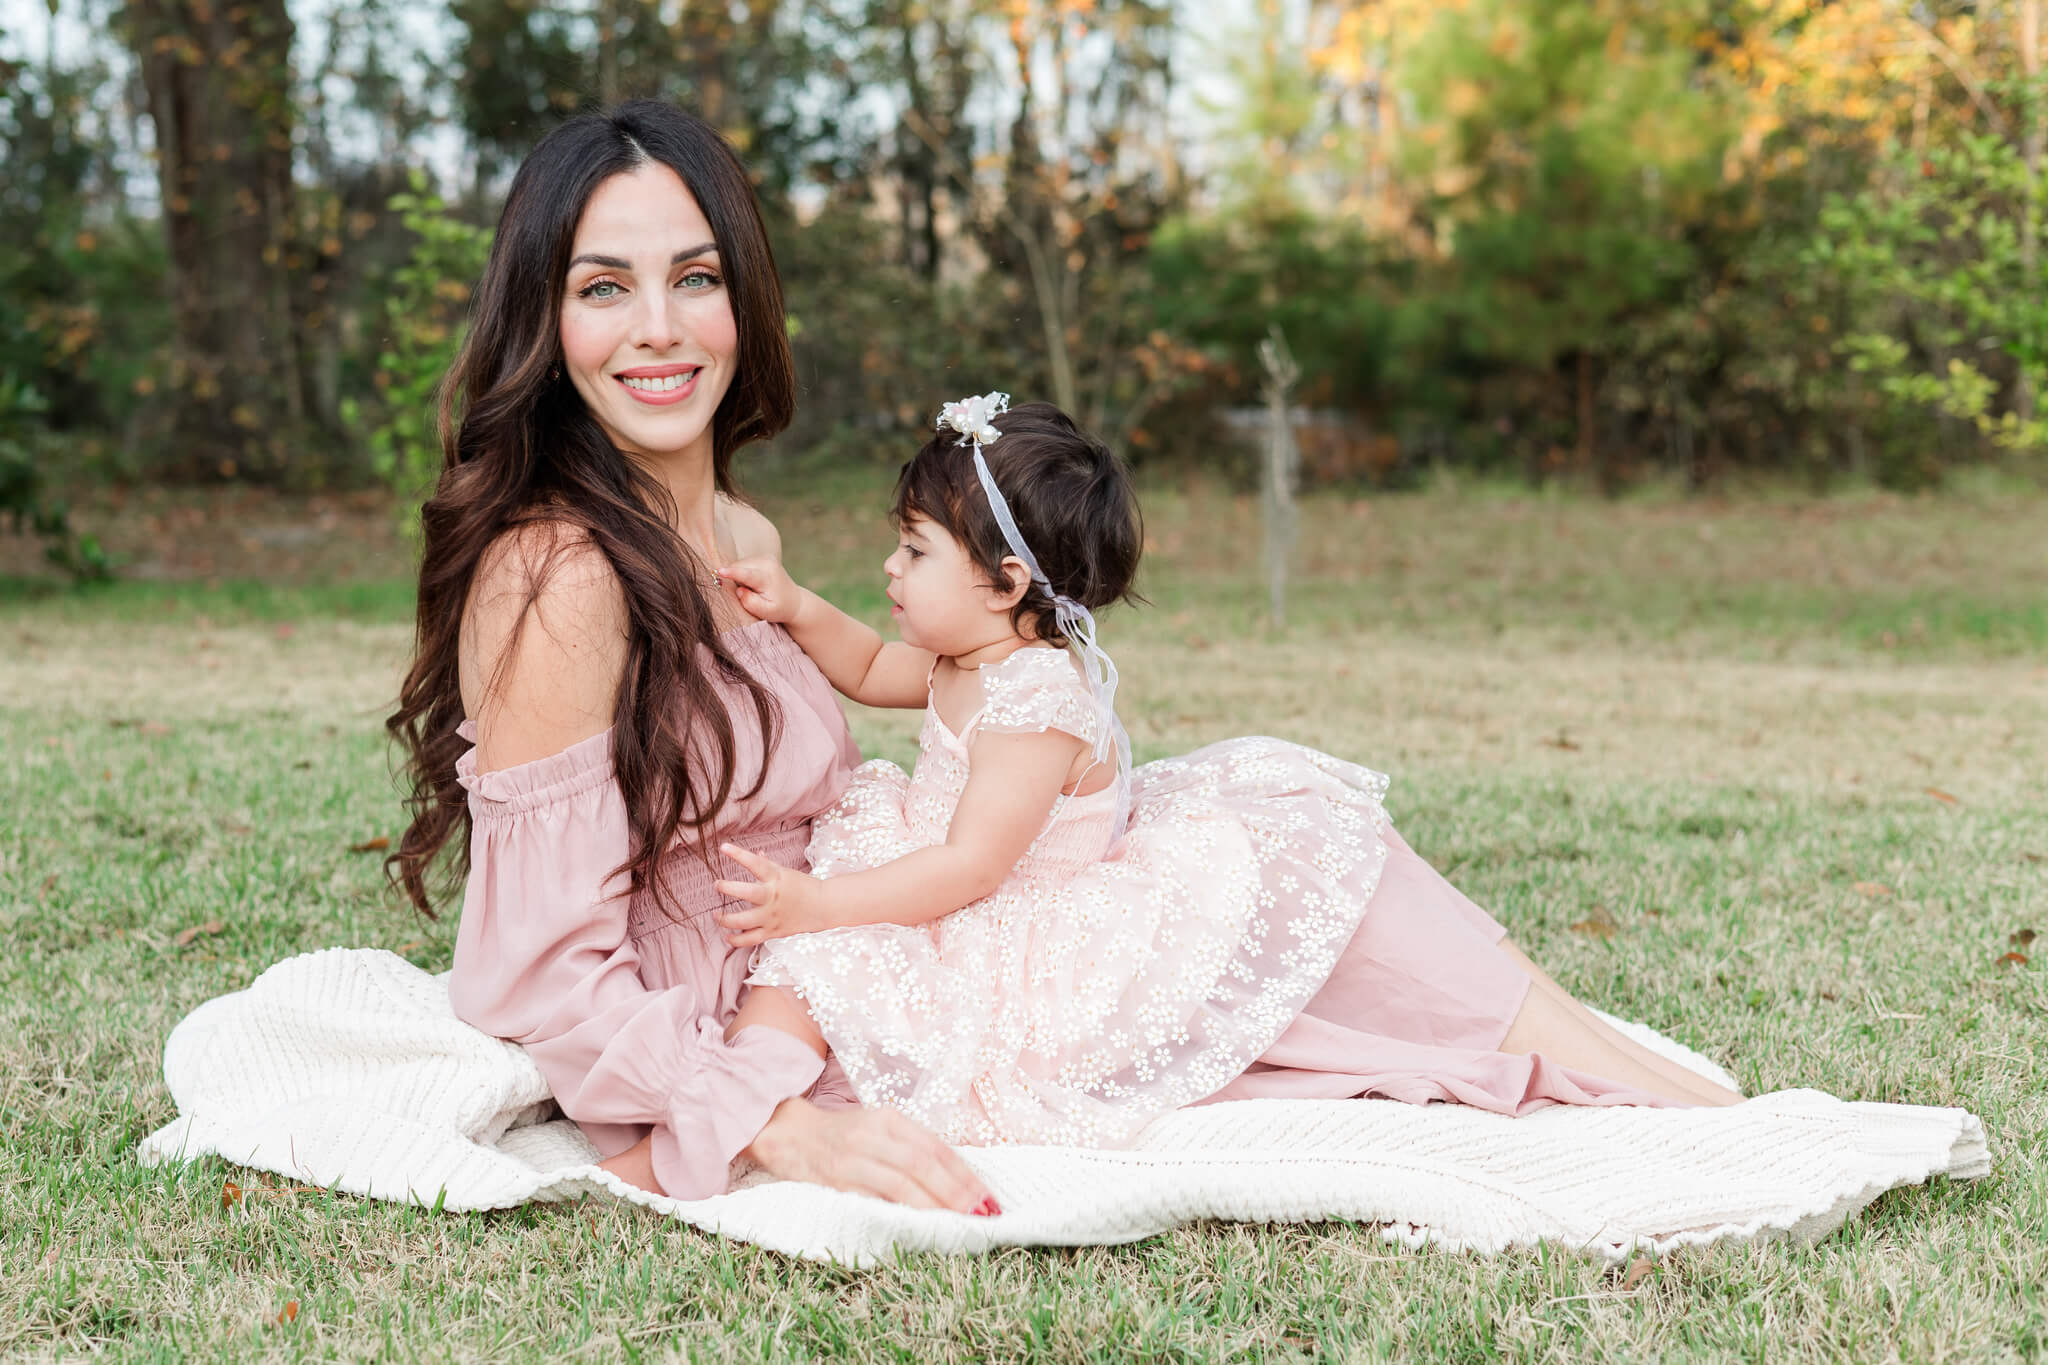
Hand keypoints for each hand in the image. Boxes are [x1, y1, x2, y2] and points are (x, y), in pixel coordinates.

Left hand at [714, 841, 833, 944]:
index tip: (723, 847)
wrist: (823, 907)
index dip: (738, 854)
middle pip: (746, 893)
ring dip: (725, 919)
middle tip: (717, 885)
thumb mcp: (785, 872)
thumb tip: (757, 852)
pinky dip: (736, 940)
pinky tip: (728, 936)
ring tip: (716, 916)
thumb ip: (768, 864)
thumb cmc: (803, 886)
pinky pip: (750, 939)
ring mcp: (772, 916)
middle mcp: (773, 897)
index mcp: (776, 878)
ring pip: (742, 921)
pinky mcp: (773, 932)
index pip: (755, 863)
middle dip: (727, 888)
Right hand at [717, 555, 803, 623]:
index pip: (748, 574)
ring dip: (738, 576)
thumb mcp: (766, 612)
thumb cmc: (778, 609)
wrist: (793, 601)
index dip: (732, 573)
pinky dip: (743, 573)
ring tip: (752, 589)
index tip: (719, 572)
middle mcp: (767, 563)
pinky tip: (753, 582)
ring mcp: (765, 557)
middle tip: (745, 593)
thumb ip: (751, 603)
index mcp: (768, 578)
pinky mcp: (762, 556)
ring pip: (739, 564)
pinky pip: (743, 563)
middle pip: (738, 567)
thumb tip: (739, 590)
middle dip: (734, 578)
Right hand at [747, 1097, 1000, 1215]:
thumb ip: (913, 1148)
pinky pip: (872, 1199)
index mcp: (890, 1119)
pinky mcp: (835, 1181)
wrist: (789, 1134)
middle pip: (922, 1164)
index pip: (936, 1147)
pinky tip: (916, 1226)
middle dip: (955, 1192)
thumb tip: (957, 1181)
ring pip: (899, 1183)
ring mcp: (853, 1158)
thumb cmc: (844, 1135)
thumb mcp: (880, 1129)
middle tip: (980, 1214)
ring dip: (931, 1206)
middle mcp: (873, 1134)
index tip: (987, 1197)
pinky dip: (897, 1213)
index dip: (964, 1173)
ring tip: (956, 1223)